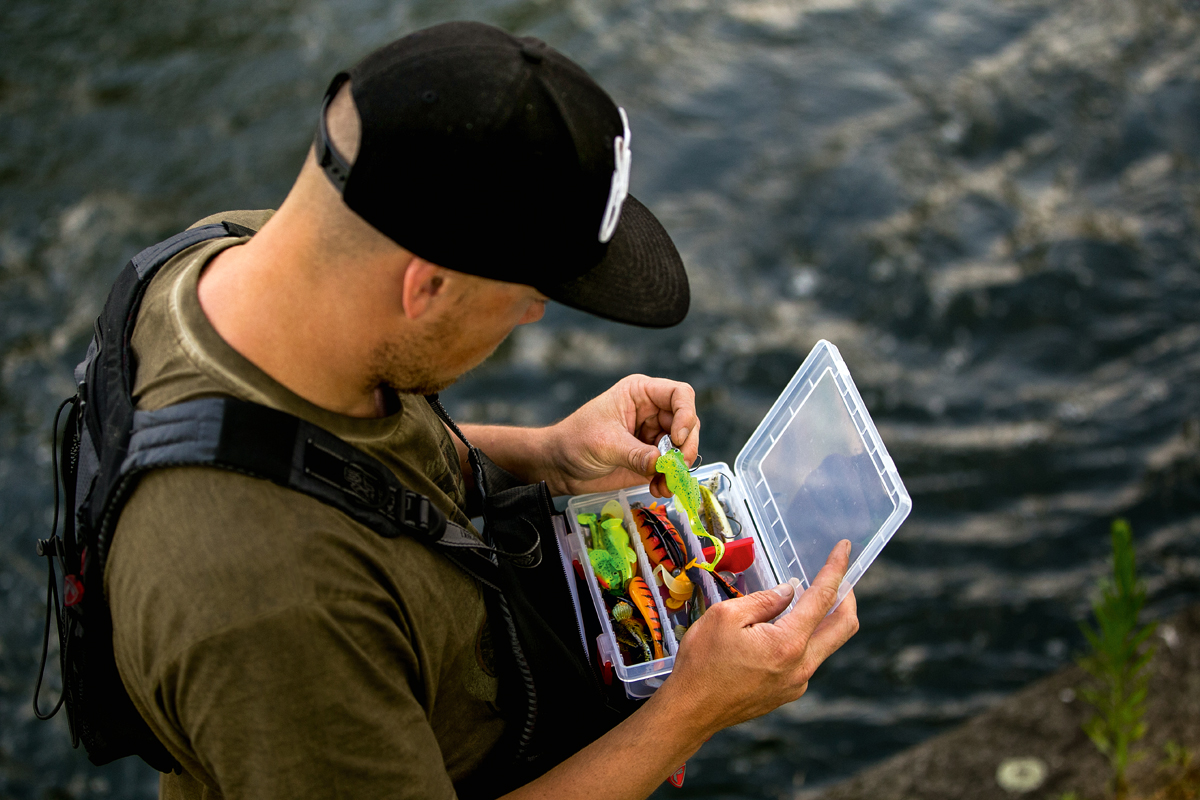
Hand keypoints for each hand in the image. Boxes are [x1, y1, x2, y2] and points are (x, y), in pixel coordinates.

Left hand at [543, 374, 698, 496]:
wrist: (559, 466)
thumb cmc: (575, 441)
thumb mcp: (605, 444)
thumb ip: (636, 454)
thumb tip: (663, 463)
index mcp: (640, 393)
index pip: (679, 394)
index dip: (686, 415)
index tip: (677, 439)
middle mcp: (652, 411)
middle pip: (687, 424)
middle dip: (686, 448)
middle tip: (677, 468)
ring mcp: (653, 435)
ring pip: (683, 449)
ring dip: (679, 469)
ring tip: (665, 485)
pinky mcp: (651, 458)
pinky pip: (672, 468)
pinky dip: (670, 480)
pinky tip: (659, 489)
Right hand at [650, 540, 859, 735]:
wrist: (691, 711)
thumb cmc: (702, 662)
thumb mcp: (724, 616)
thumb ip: (763, 600)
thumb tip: (788, 591)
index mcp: (787, 643)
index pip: (823, 598)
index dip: (836, 569)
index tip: (844, 549)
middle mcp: (801, 666)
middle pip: (845, 626)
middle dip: (848, 596)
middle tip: (839, 577)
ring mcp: (797, 683)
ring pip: (827, 644)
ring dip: (824, 619)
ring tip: (802, 601)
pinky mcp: (788, 693)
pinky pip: (807, 659)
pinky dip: (804, 638)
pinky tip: (779, 631)